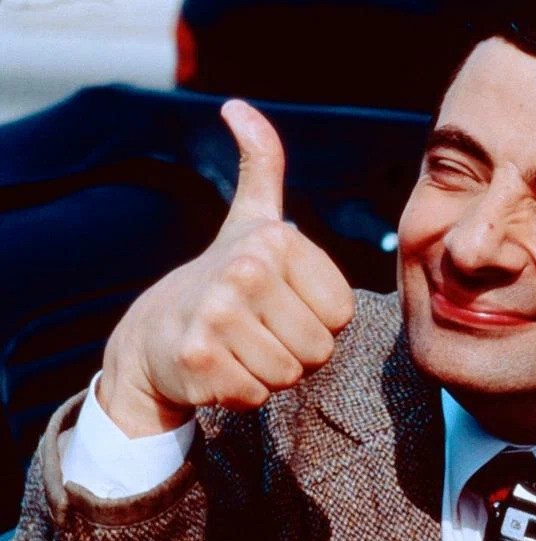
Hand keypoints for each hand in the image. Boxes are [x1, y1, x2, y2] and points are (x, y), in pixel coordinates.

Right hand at [98, 99, 353, 436]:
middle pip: (319, 349)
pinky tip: (218, 368)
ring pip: (290, 375)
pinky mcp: (198, 360)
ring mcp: (218, 315)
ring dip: (269, 373)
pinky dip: (241, 393)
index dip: (316, 320)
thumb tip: (237, 106)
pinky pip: (257, 397)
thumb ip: (262, 165)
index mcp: (275, 242)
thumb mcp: (251, 219)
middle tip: (257, 330)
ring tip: (238, 346)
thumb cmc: (221, 277)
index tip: (280, 304)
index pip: (341, 314)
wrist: (152, 335)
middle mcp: (246, 271)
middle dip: (294, 351)